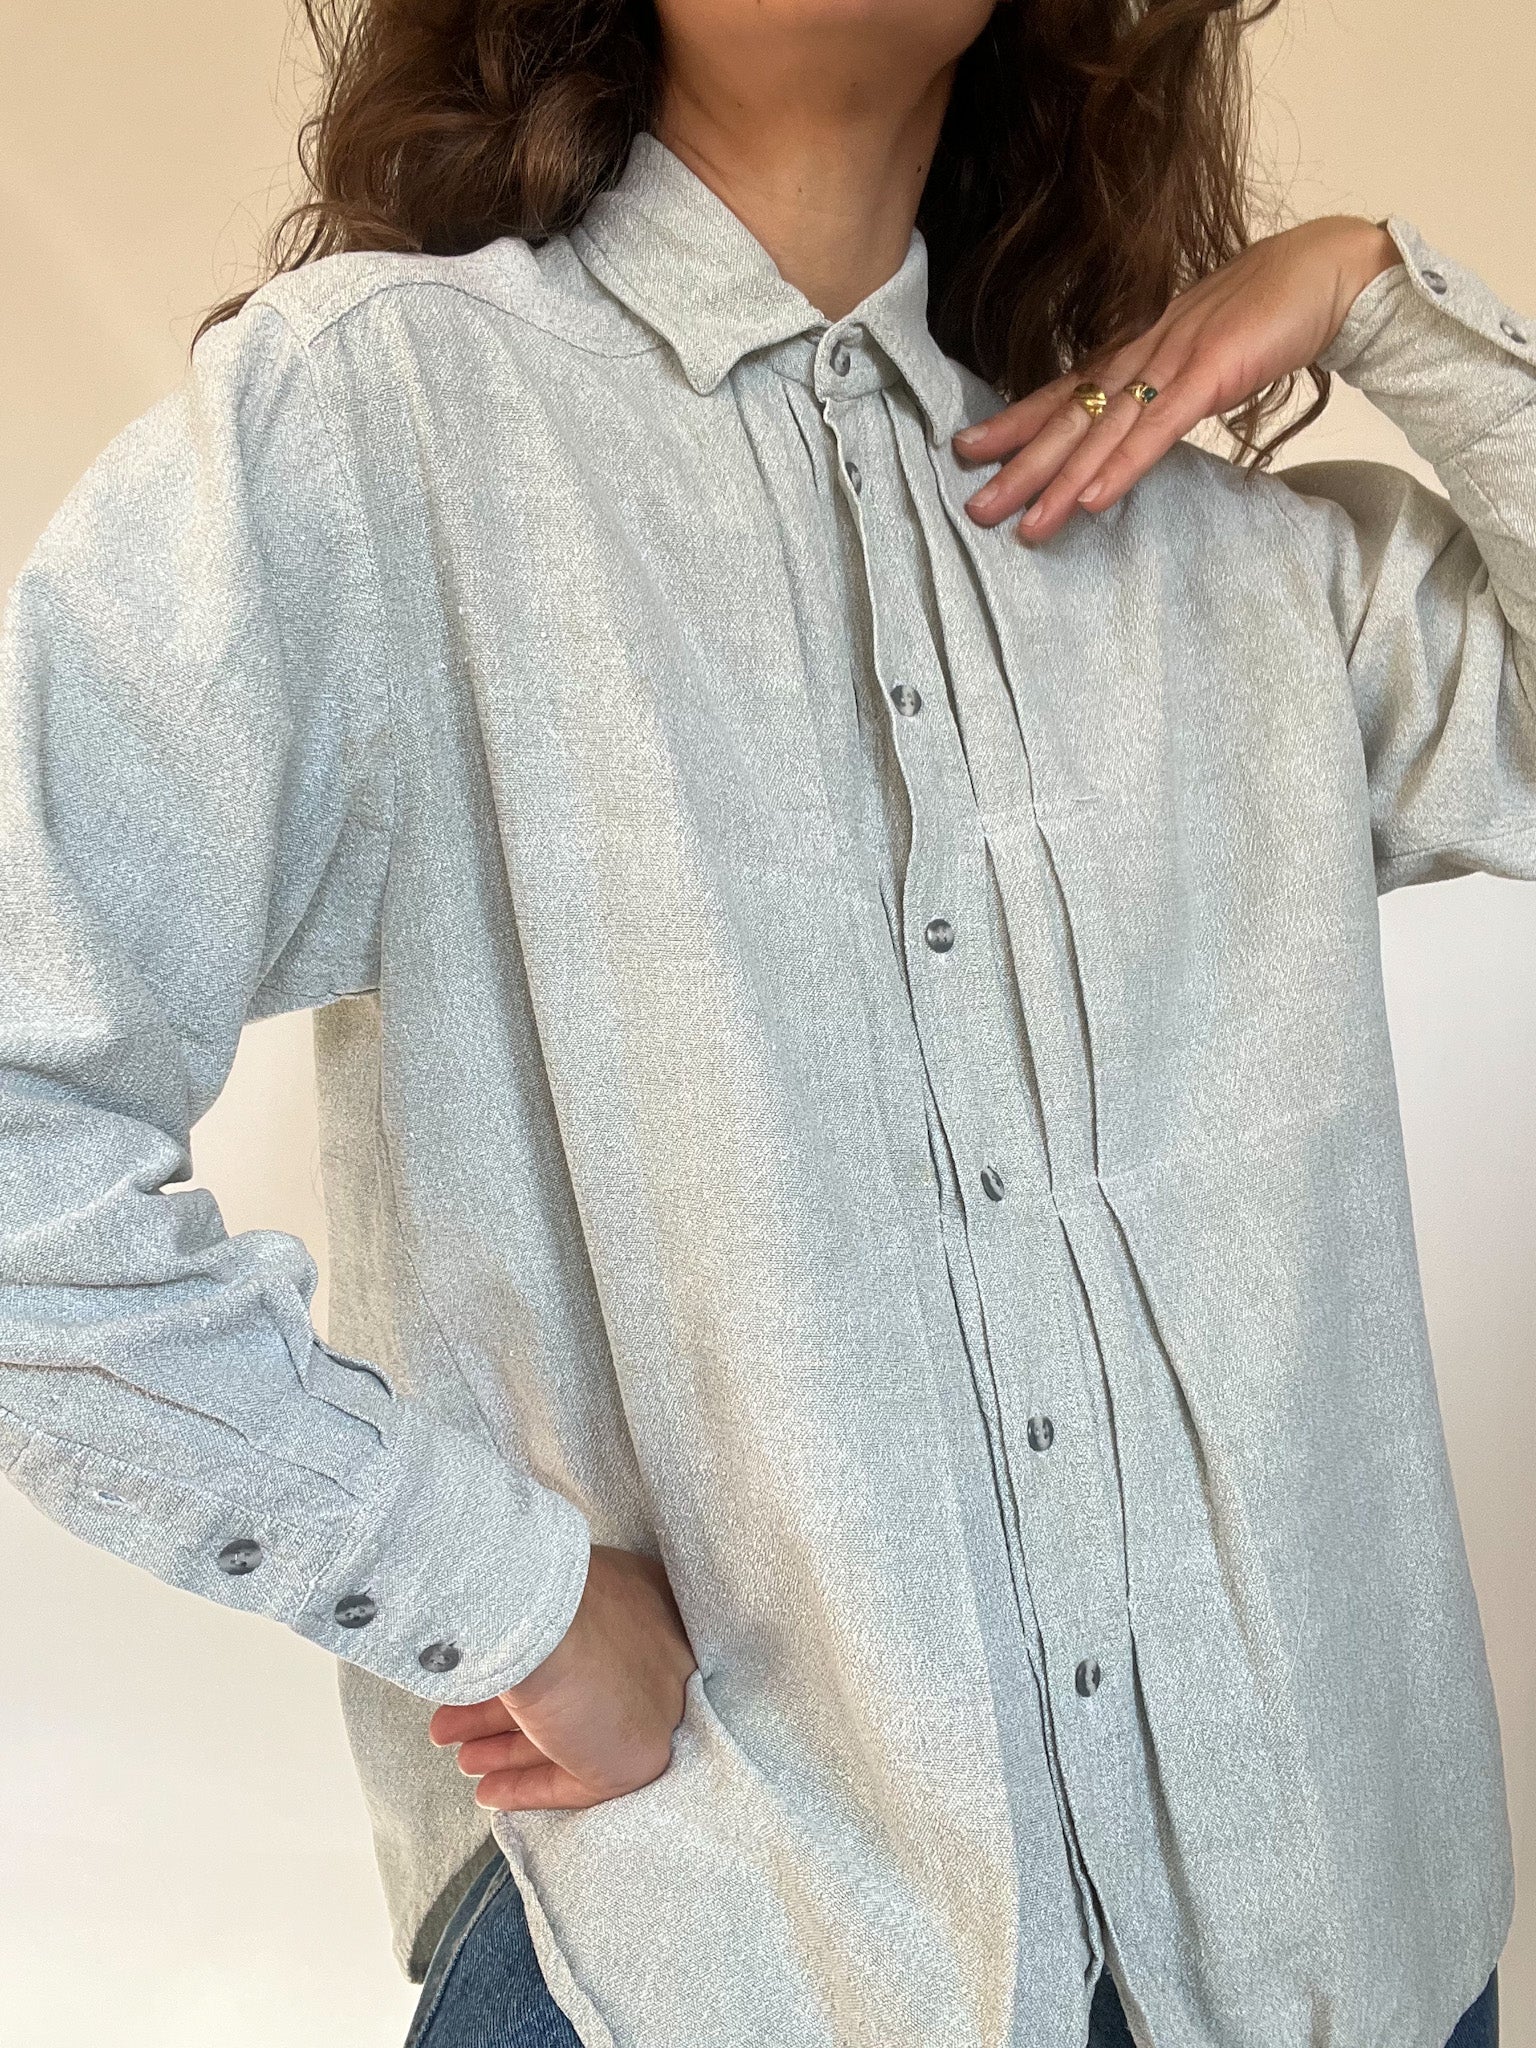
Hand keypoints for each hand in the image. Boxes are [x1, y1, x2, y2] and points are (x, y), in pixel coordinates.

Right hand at [427, 1543, 696, 1810]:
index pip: (582, 1648)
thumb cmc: (542, 1596)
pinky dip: (529, 1786)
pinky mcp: (635, 1759)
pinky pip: (576, 1779)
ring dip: (508, 1751)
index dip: (530, 1672)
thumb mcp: (535, 1588)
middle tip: (457, 1725)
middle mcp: (650, 1653)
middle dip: (506, 1718)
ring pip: (567, 1735)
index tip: (486, 1682)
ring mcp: (650, 1707)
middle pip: (569, 1696)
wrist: (551, 1628)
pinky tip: (488, 1792)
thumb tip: (492, 1615)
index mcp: (639, 1599)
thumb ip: (529, 1610)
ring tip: (463, 1758)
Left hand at [952, 215, 1399, 544]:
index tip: (969, 449)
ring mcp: (1175, 361)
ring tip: (1021, 522)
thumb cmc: (1268, 311)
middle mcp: (1145, 353)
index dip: (1016, 420)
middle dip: (1019, 464)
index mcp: (1140, 348)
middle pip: (1071, 416)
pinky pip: (1159, 428)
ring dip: (1060, 480)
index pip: (1067, 390)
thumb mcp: (1202, 354)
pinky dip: (1123, 465)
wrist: (1327, 270)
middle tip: (974, 507)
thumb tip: (1137, 419)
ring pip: (1104, 430)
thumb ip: (1166, 385)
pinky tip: (1090, 498)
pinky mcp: (1212, 374)